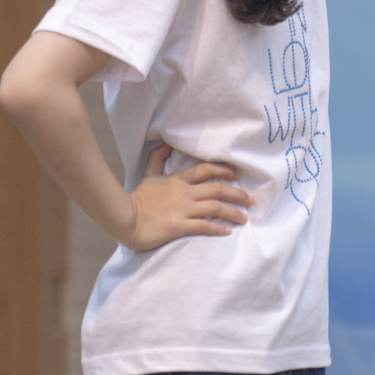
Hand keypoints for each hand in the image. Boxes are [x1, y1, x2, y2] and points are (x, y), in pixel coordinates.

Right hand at [122, 145, 251, 250]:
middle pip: (217, 189)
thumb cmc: (137, 198)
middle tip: (250, 200)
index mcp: (178, 180)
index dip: (225, 170)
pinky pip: (203, 226)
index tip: (238, 174)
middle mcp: (184, 193)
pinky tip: (227, 231)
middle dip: (237, 194)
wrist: (124, 218)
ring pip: (215, 208)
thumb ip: (158, 158)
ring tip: (244, 218)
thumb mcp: (148, 174)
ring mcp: (182, 210)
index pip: (206, 169)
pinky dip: (218, 228)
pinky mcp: (178, 226)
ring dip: (233, 212)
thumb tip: (166, 143)